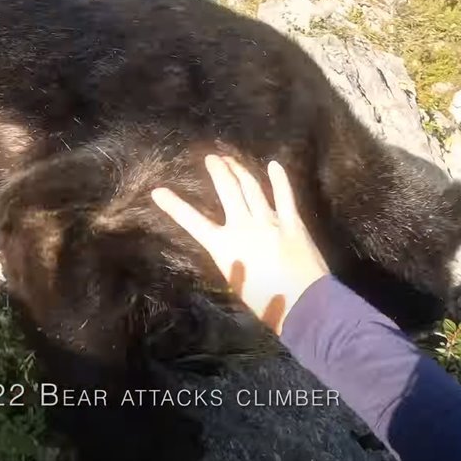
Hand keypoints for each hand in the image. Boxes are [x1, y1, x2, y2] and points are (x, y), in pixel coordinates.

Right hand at [151, 155, 327, 333]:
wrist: (302, 303)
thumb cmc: (265, 302)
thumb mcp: (236, 281)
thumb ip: (232, 259)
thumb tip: (232, 247)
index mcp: (224, 246)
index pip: (192, 222)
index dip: (174, 206)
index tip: (158, 192)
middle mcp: (243, 226)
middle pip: (227, 190)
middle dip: (218, 171)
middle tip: (211, 158)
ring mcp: (269, 221)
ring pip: (251, 188)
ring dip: (239, 170)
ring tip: (231, 160)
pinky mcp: (292, 222)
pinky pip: (284, 196)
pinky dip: (279, 180)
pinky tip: (274, 165)